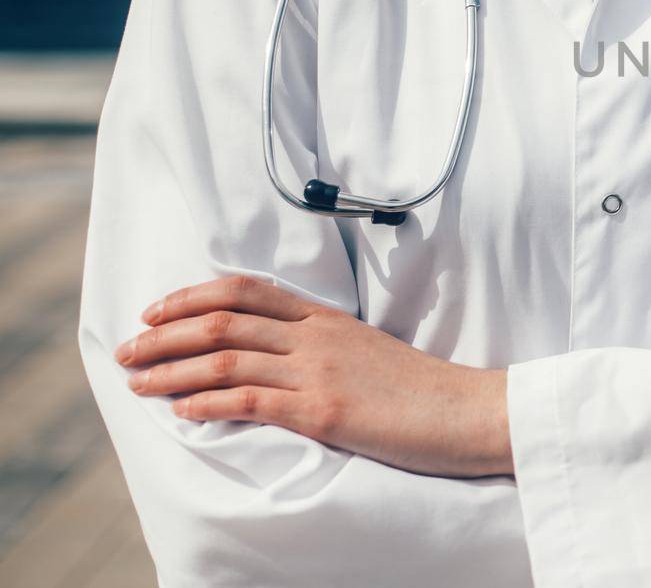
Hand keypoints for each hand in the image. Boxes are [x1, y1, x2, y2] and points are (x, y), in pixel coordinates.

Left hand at [115, 277, 511, 478]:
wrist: (469, 412)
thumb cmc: (423, 391)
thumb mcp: (369, 353)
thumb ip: (324, 348)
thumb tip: (278, 358)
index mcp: (328, 319)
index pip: (247, 291)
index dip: (192, 295)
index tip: (155, 310)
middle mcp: (317, 337)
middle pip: (223, 320)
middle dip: (164, 334)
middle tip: (127, 349)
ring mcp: (320, 371)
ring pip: (226, 358)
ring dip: (171, 370)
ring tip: (136, 381)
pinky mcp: (325, 410)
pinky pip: (252, 400)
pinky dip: (208, 402)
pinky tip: (182, 409)